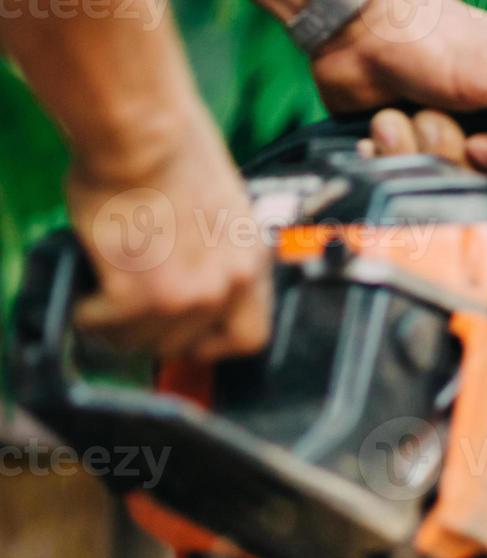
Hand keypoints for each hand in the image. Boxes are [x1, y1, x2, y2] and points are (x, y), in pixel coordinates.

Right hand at [67, 105, 270, 361]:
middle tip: (130, 321)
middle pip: (189, 344)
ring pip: (146, 341)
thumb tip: (185, 276)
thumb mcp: (223, 213)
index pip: (249, 337)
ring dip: (118, 329)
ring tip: (103, 310)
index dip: (214, 344)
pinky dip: (89, 315)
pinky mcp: (141, 294)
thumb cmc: (174, 153)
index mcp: (252, 264)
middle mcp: (228, 286)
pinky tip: (84, 300)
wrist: (146, 134)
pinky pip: (108, 324)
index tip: (191, 340)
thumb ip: (214, 255)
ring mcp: (188, 295)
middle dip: (156, 335)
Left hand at [308, 0, 486, 179]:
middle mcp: (484, 127)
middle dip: (448, 151)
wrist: (351, 26)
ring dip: (410, 146)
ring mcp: (443, 139)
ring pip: (439, 178)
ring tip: (395, 114)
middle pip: (482, 178)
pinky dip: (385, 153)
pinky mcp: (406, 149)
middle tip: (428, 115)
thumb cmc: (425, 34)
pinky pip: (402, 177)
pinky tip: (378, 126)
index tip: (480, 147)